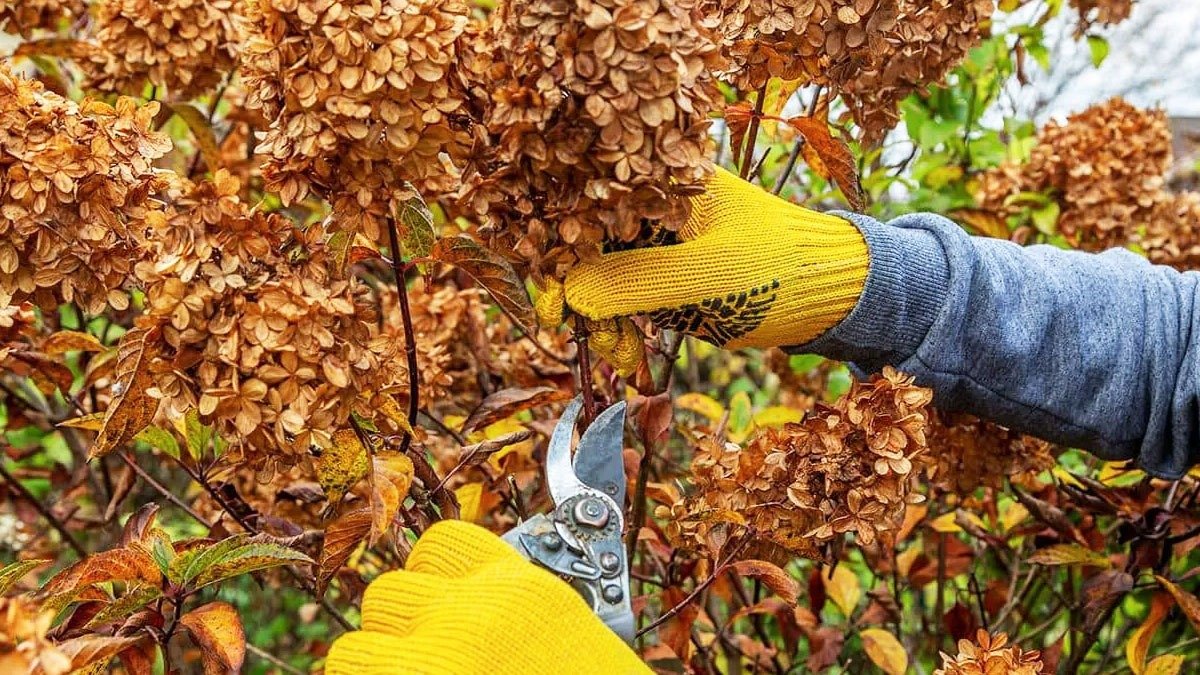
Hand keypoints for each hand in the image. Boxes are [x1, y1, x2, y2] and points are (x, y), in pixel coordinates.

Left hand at [325, 520, 648, 674]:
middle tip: (425, 664)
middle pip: (390, 594)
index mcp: (518, 592)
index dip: (433, 578)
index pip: (442, 545)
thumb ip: (516, 614)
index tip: (440, 605)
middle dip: (400, 632)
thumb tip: (464, 603)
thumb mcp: (571, 640)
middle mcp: (469, 617)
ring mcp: (430, 663)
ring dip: (377, 672)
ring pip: (355, 651)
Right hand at [564, 167, 868, 349]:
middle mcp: (659, 202)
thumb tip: (568, 293)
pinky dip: (630, 327)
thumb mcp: (701, 279)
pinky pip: (635, 295)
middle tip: (594, 348)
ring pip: (610, 278)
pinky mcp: (677, 268)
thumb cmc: (777, 273)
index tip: (553, 312)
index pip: (589, 213)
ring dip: (608, 323)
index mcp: (664, 181)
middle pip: (593, 249)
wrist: (836, 293)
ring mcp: (668, 236)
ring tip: (627, 365)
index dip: (560, 262)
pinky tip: (634, 359)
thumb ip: (631, 282)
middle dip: (587, 303)